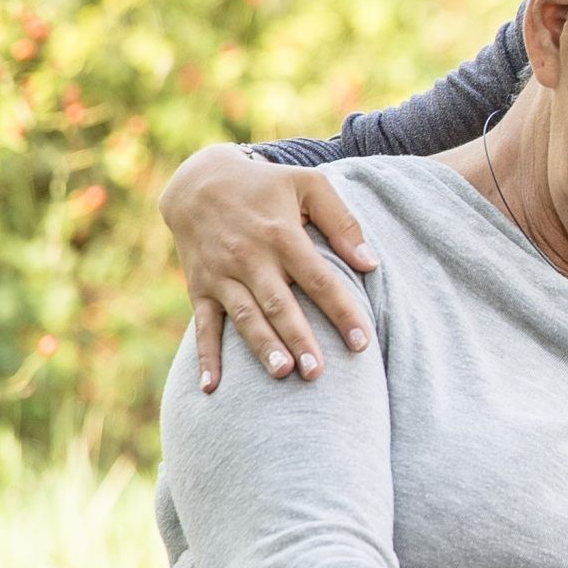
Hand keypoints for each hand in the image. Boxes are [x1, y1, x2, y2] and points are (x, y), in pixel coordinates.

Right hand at [163, 146, 378, 392]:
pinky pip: (202, 326)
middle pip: (279, 304)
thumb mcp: (308, 185)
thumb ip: (343, 222)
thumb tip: (371, 263)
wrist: (197, 180)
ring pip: (244, 316)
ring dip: (261, 346)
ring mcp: (222, 275)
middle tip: (317, 373)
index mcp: (282, 235)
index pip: (318, 279)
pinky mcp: (199, 287)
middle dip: (298, 339)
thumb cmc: (265, 185)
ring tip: (281, 373)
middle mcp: (250, 258)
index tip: (361, 343)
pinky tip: (211, 386)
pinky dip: (205, 357)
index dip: (341, 311)